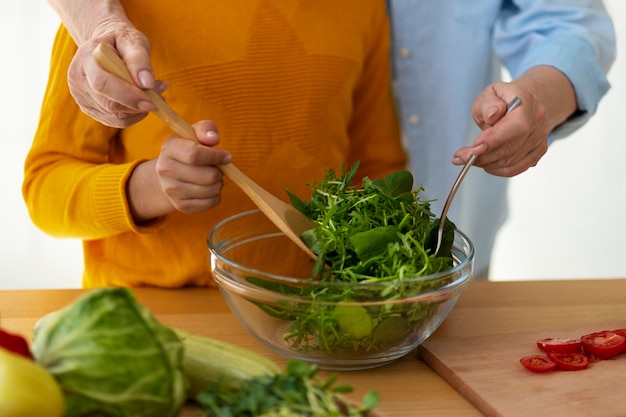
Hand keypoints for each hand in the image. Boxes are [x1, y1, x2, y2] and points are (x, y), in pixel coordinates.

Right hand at [67, 24, 162, 127]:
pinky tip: (143, 102)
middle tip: (159, 96)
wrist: (106, 46)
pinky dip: (134, 115)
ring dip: (139, 110)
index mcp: (84, 58)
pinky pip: (116, 121)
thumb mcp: (132, 40)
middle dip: (137, 105)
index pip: (102, 83)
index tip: (151, 102)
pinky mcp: (89, 108)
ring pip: (115, 115)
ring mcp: (81, 96)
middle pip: (109, 104)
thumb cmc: (121, 40)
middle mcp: (78, 79)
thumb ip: (139, 59)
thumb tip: (147, 83)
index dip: (127, 96)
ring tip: (154, 94)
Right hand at [127, 121, 232, 221]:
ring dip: (219, 183)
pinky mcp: (181, 206)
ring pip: (212, 190)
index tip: (227, 157)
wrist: (170, 173)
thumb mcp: (195, 133)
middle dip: (219, 171)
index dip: (216, 156)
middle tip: (217, 167)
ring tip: (211, 176)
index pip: (194, 155)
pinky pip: (212, 202)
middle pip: (208, 176)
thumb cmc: (189, 148)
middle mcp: (165, 170)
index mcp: (169, 148)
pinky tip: (208, 188)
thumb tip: (213, 139)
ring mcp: (171, 191)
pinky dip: (217, 195)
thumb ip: (206, 129)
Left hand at [452, 66, 576, 176]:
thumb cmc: (506, 98)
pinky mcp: (538, 151)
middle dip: (481, 156)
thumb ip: (488, 103)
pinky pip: (516, 168)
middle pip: (509, 148)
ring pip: (511, 161)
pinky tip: (486, 164)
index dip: (493, 140)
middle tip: (461, 157)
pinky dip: (498, 170)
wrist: (531, 100)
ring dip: (486, 164)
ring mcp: (539, 139)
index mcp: (526, 103)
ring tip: (470, 158)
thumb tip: (491, 115)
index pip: (515, 126)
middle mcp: (536, 123)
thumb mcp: (491, 92)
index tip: (473, 149)